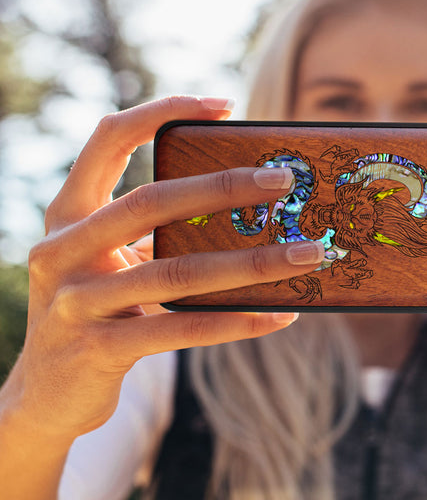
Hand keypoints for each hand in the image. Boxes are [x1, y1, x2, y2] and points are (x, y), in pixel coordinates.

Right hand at [3, 96, 323, 444]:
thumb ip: (157, 231)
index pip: (109, 138)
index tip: (224, 105)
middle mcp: (62, 250)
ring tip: (307, 254)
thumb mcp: (113, 259)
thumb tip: (249, 206)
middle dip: (224, 186)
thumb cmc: (98, 308)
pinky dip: (237, 321)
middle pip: (151, 201)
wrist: (46, 394)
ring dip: (253, 263)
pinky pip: (182, 329)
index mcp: (68, 213)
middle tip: (285, 179)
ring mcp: (76, 302)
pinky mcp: (98, 350)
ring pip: (178, 272)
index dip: (162, 111)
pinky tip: (280, 315)